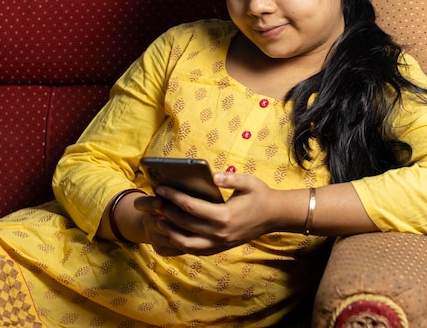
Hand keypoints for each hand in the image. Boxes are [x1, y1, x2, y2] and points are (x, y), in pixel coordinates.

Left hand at [134, 172, 278, 255]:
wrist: (274, 216)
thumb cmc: (260, 195)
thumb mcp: (249, 182)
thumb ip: (231, 178)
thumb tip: (213, 176)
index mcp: (224, 216)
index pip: (190, 207)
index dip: (173, 197)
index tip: (160, 188)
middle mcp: (219, 233)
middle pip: (183, 224)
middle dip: (165, 212)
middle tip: (152, 203)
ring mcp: (219, 244)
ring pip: (185, 244)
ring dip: (169, 233)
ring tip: (157, 221)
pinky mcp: (220, 248)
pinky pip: (194, 251)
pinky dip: (179, 245)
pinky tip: (170, 236)